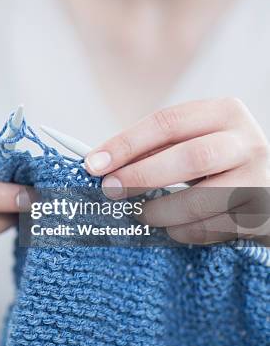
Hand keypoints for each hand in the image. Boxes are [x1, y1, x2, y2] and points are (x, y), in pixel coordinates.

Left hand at [84, 98, 269, 244]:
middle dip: (141, 176)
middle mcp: (247, 141)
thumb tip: (101, 165)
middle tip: (110, 190)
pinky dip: (184, 231)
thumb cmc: (216, 165)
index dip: (125, 144)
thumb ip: (154, 149)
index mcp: (223, 113)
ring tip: (142, 215)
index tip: (94, 164)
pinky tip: (172, 229)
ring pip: (203, 198)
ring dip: (162, 210)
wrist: (265, 189)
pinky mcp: (263, 214)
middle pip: (189, 157)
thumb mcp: (190, 144)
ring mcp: (260, 178)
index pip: (166, 122)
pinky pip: (214, 227)